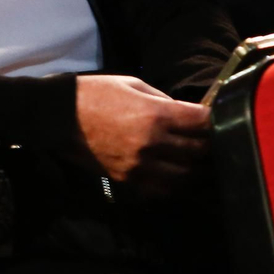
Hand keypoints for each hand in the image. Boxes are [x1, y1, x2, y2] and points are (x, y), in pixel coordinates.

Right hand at [74, 75, 209, 192]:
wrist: (59, 116)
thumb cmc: (95, 93)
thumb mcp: (133, 84)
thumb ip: (163, 100)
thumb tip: (185, 113)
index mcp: (155, 114)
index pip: (202, 122)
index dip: (213, 118)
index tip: (213, 117)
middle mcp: (152, 143)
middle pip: (198, 151)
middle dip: (207, 144)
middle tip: (208, 138)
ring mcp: (140, 165)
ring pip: (185, 176)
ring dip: (194, 167)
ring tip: (195, 159)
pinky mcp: (128, 179)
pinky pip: (162, 189)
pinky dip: (173, 183)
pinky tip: (173, 172)